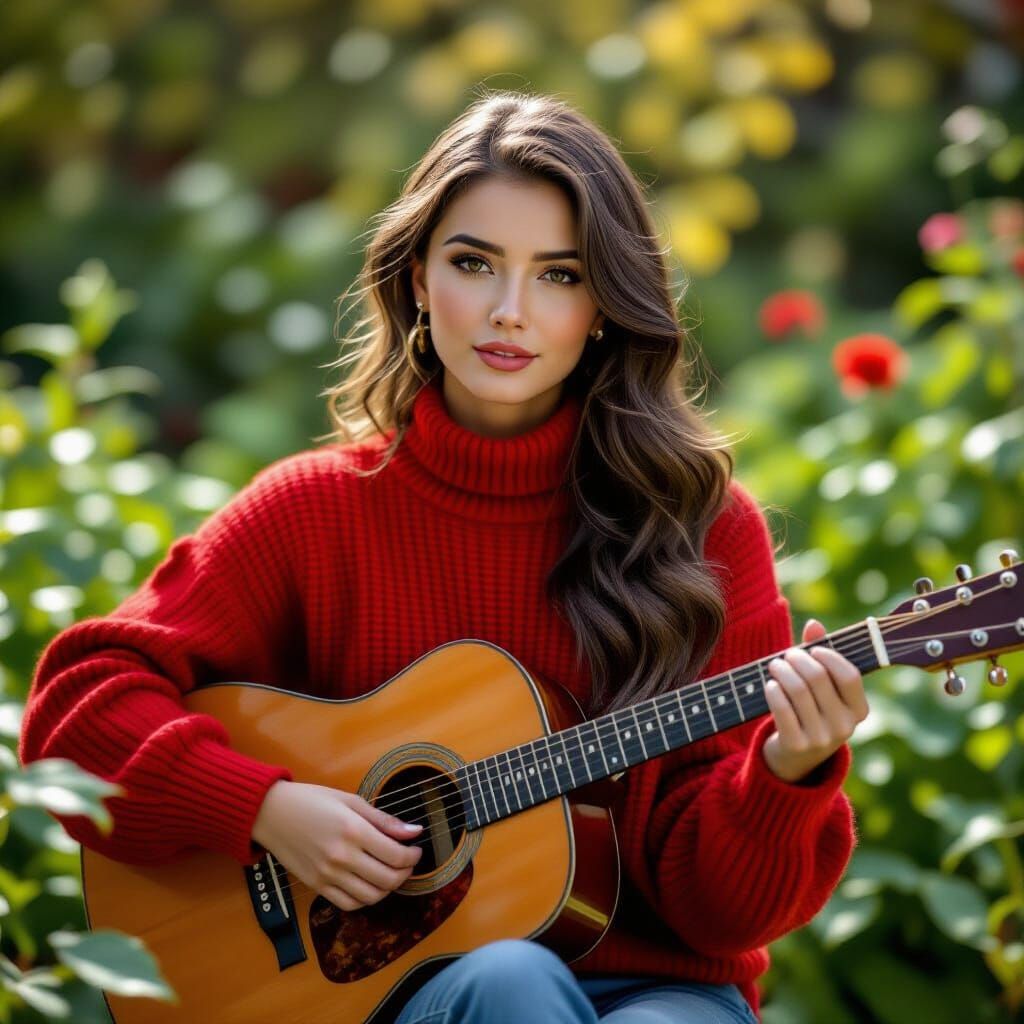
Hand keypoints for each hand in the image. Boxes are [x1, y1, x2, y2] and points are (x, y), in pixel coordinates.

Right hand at [251, 781, 422, 910]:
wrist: (271, 813)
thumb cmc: (312, 800)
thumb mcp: (351, 801)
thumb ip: (384, 820)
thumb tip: (414, 831)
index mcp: (353, 831)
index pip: (396, 855)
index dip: (413, 856)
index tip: (416, 849)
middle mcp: (342, 857)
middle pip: (388, 879)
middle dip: (405, 873)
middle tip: (408, 862)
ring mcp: (328, 875)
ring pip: (371, 896)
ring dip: (388, 888)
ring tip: (391, 873)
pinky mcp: (316, 886)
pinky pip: (349, 904)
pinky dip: (365, 899)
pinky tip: (369, 884)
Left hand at [762, 619, 868, 782]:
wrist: (796, 759)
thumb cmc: (811, 711)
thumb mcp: (822, 689)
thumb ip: (821, 656)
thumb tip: (814, 624)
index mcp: (858, 711)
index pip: (849, 675)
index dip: (829, 656)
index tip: (813, 649)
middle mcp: (844, 727)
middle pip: (818, 678)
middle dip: (798, 659)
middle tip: (787, 655)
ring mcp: (821, 739)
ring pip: (798, 690)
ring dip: (782, 671)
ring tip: (774, 665)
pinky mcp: (797, 745)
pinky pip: (782, 708)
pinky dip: (773, 691)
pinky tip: (770, 685)